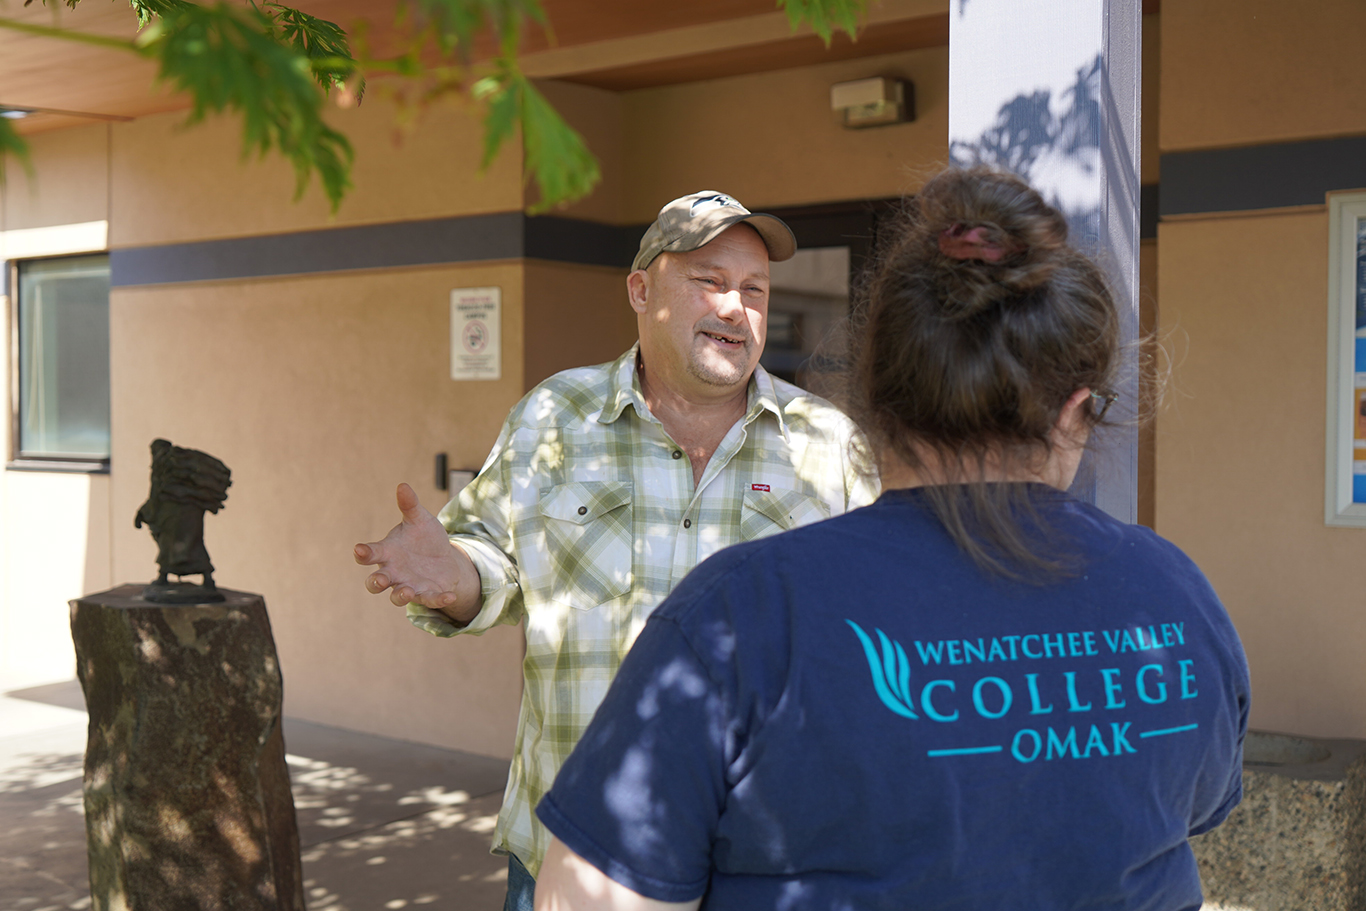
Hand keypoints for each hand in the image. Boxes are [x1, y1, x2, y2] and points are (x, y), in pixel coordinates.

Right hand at [354, 483, 480, 622]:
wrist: (444, 558)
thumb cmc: (424, 538)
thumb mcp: (419, 520)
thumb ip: (410, 506)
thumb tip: (402, 485)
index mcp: (388, 552)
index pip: (369, 554)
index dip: (363, 553)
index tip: (359, 549)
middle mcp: (393, 572)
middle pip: (375, 582)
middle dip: (375, 582)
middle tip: (380, 579)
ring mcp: (408, 585)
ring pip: (397, 597)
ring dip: (400, 596)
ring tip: (407, 591)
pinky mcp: (426, 594)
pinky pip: (430, 599)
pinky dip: (438, 599)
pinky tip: (449, 595)